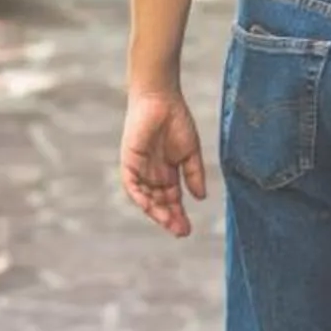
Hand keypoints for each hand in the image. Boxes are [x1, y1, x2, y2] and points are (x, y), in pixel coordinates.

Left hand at [119, 85, 207, 236]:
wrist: (161, 98)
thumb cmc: (177, 120)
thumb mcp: (190, 152)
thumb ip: (194, 174)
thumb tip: (201, 197)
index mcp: (167, 172)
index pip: (172, 200)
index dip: (179, 215)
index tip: (187, 230)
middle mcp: (152, 174)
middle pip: (159, 203)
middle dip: (169, 218)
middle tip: (181, 231)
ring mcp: (140, 169)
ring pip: (146, 198)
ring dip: (156, 212)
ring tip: (170, 223)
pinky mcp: (129, 161)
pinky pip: (132, 185)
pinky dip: (140, 197)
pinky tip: (150, 208)